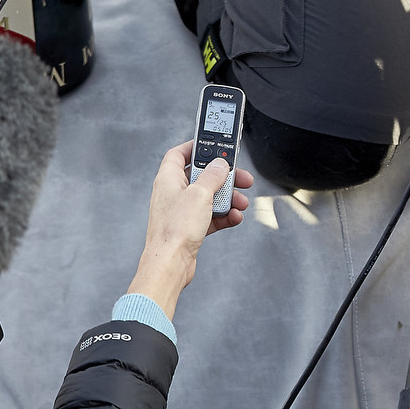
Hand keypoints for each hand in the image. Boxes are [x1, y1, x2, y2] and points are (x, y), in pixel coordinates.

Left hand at [126, 143, 252, 321]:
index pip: (179, 153)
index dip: (195, 146)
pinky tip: (235, 217)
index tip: (213, 145)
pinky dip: (224, 215)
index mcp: (168, 179)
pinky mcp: (189, 228)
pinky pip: (211, 216)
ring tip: (241, 201)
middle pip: (201, 176)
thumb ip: (213, 175)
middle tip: (241, 177)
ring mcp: (181, 211)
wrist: (170, 264)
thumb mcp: (200, 194)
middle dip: (223, 177)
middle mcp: (173, 193)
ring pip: (209, 197)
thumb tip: (220, 164)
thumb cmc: (176, 229)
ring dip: (228, 198)